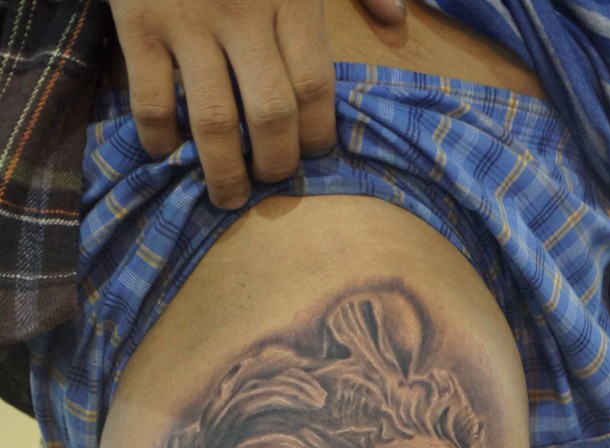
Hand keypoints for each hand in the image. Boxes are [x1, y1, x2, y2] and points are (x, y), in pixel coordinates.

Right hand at [108, 0, 407, 208]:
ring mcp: (188, 20)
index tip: (311, 155)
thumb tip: (396, 21)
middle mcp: (242, 12)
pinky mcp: (139, 23)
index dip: (316, 137)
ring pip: (214, 121)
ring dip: (223, 172)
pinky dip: (158, 138)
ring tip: (227, 194)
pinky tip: (167, 151)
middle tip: (271, 180)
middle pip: (271, 115)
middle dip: (275, 164)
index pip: (314, 88)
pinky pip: (152, 101)